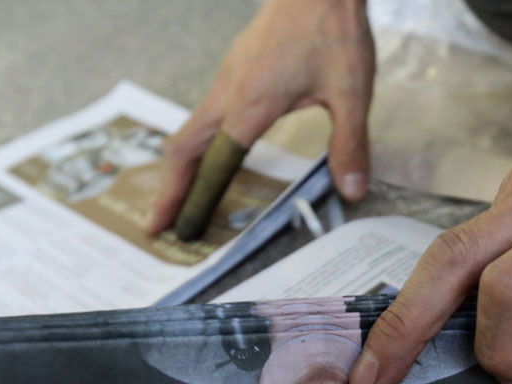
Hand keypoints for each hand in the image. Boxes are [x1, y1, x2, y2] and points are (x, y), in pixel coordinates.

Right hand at [146, 0, 373, 234]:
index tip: (173, 228)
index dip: (187, 198)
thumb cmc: (333, 28)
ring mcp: (228, 78)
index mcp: (250, 103)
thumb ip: (350, 144)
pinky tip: (212, 158)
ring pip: (192, 129)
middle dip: (169, 189)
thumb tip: (352, 191)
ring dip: (183, 168)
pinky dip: (199, 145)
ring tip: (181, 200)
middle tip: (159, 224)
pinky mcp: (236, 70)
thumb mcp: (351, 91)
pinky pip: (207, 114)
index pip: (209, 162)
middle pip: (184, 148)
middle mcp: (229, 92)